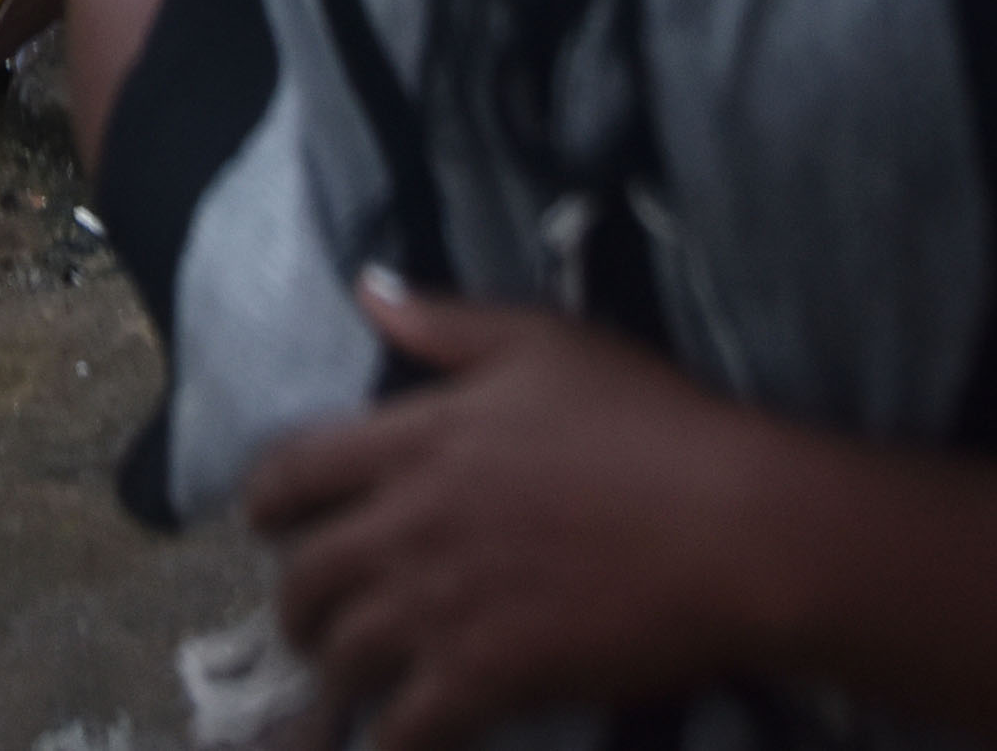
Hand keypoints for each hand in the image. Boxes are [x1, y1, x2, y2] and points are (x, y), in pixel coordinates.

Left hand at [238, 269, 804, 749]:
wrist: (732, 527)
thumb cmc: (651, 424)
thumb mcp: (545, 342)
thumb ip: (444, 323)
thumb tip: (367, 291)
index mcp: (421, 436)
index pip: (296, 469)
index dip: (265, 501)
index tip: (264, 521)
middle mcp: (411, 521)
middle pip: (306, 575)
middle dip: (295, 604)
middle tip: (309, 620)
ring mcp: (443, 605)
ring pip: (343, 656)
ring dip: (334, 676)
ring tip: (344, 688)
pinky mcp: (486, 677)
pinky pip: (402, 729)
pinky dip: (387, 743)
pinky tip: (392, 745)